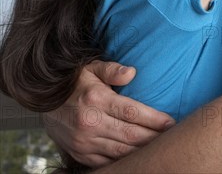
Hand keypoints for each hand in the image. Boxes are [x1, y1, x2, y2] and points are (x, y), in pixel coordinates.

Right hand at [43, 60, 174, 167]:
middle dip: (153, 137)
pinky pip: (106, 161)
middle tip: (170, 137)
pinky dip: (123, 159)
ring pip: (120, 151)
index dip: (154, 119)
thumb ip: (113, 69)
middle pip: (129, 134)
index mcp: (96, 100)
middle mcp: (89, 123)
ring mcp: (83, 142)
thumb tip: (132, 72)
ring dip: (141, 150)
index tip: (171, 122)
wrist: (43, 99)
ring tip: (159, 146)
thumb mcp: (93, 67)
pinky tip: (137, 155)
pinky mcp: (79, 154)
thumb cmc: (76, 81)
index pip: (131, 112)